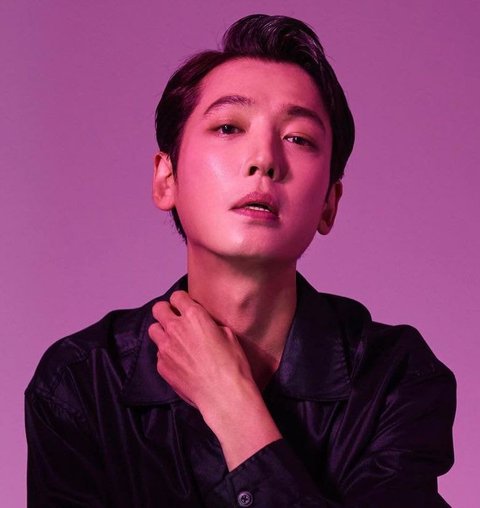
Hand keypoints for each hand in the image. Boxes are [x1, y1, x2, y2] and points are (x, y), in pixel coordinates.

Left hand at [148, 290, 254, 411]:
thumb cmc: (232, 364)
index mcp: (194, 316)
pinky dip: (166, 354)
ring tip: (174, 340)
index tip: (185, 306)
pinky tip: (179, 362)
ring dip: (162, 331)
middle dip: (166, 311)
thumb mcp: (228, 335)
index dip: (182, 300)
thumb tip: (206, 327)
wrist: (223, 394)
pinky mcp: (162, 366)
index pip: (177, 296)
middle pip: (158, 309)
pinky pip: (159, 353)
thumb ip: (211, 325)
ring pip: (153, 330)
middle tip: (176, 319)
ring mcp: (165, 348)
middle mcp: (175, 328)